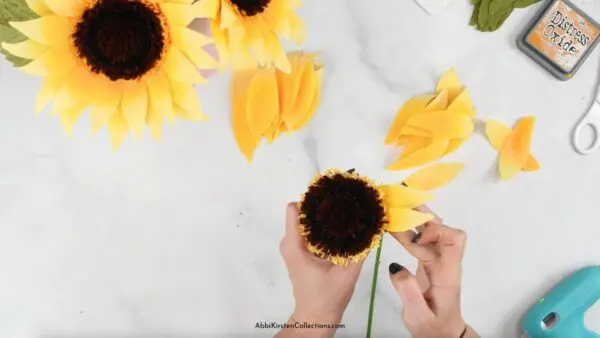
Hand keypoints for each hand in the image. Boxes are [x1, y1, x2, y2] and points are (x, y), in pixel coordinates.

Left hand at [276, 203, 363, 337]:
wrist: (317, 317)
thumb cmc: (328, 297)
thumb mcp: (348, 272)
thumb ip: (361, 248)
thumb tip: (376, 224)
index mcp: (296, 246)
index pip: (296, 209)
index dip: (314, 199)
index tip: (334, 194)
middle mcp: (291, 242)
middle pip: (303, 212)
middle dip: (324, 204)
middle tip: (347, 200)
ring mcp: (294, 246)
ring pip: (307, 221)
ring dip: (325, 215)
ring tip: (347, 211)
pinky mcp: (300, 251)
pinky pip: (309, 231)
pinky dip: (323, 226)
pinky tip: (342, 226)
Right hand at [389, 206, 478, 337]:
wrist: (441, 335)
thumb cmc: (432, 328)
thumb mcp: (418, 316)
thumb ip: (408, 292)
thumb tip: (396, 266)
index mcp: (447, 273)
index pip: (455, 240)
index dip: (438, 231)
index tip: (417, 236)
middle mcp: (445, 262)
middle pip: (442, 228)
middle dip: (421, 214)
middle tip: (398, 205)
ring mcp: (437, 261)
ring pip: (430, 231)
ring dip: (413, 219)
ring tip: (392, 210)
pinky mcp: (428, 262)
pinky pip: (421, 240)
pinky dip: (408, 231)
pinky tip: (393, 226)